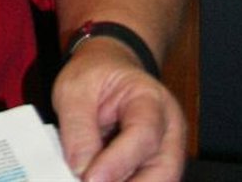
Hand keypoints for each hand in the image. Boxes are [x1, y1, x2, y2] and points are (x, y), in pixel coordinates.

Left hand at [52, 37, 185, 181]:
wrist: (107, 71)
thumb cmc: (95, 74)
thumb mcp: (73, 89)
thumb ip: (78, 130)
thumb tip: (81, 170)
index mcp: (150, 98)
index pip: (144, 135)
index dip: (117, 162)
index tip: (90, 178)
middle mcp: (168, 129)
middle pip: (162, 172)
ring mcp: (167, 151)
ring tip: (93, 179)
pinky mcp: (157, 167)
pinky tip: (101, 179)